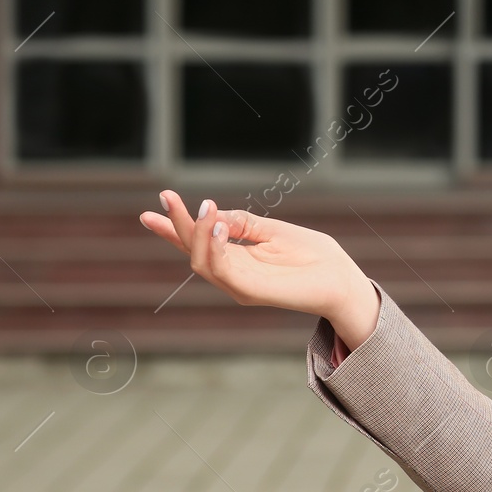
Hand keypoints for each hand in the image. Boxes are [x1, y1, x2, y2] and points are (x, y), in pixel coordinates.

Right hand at [139, 190, 370, 326]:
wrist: (342, 278)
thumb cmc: (312, 255)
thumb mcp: (273, 230)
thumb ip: (242, 222)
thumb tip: (212, 212)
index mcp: (237, 258)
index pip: (197, 243)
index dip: (173, 229)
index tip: (150, 210)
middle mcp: (233, 273)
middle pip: (193, 251)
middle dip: (177, 225)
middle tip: (166, 198)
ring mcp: (240, 285)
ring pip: (202, 261)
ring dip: (197, 233)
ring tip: (203, 208)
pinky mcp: (252, 292)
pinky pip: (223, 271)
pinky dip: (215, 248)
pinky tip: (216, 226)